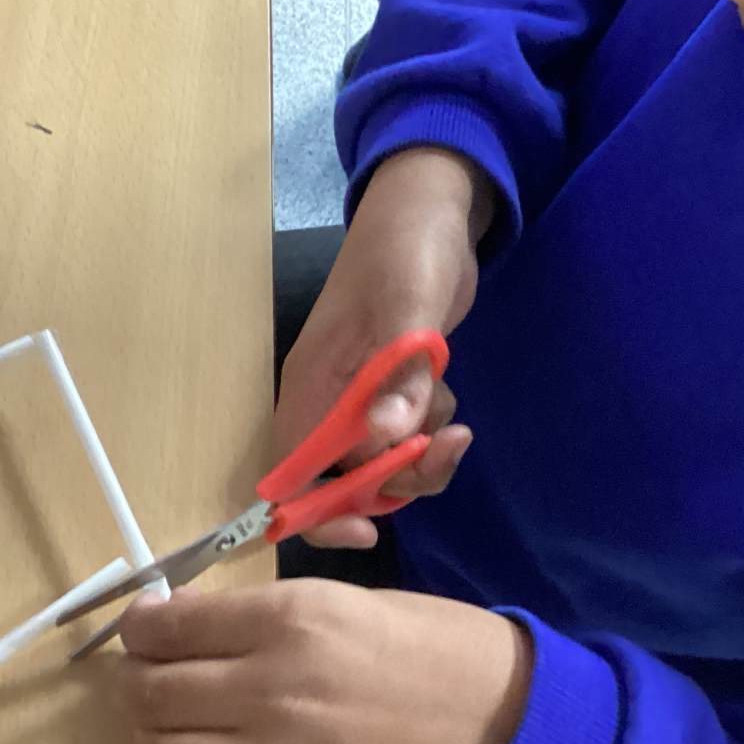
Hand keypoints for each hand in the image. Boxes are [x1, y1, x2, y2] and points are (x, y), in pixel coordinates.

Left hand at [117, 580, 532, 743]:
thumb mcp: (346, 600)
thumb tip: (187, 624)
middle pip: (154, 693)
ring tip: (174, 724)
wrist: (501, 726)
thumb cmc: (430, 647)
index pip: (170, 627)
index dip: (141, 626)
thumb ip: (264, 617)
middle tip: (147, 675)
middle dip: (136, 680)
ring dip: (156, 738)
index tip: (143, 626)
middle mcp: (274, 689)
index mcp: (292, 619)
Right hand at [280, 147, 494, 547]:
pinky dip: (430, 432)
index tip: (368, 531)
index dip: (319, 514)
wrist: (432, 212)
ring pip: (384, 463)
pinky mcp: (392, 386)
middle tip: (443, 449)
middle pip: (346, 480)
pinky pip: (406, 438)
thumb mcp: (407, 309)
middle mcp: (329, 400)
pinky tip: (445, 392)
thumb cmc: (405, 251)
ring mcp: (361, 394)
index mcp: (313, 386)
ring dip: (421, 454)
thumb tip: (386, 441)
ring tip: (450, 414)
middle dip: (397, 481)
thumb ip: (399, 376)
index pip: (292, 473)